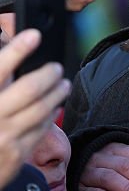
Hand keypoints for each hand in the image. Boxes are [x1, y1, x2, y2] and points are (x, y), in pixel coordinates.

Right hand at [0, 30, 69, 188]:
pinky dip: (50, 114)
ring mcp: (3, 138)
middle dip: (48, 74)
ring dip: (56, 93)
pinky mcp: (16, 155)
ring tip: (62, 84)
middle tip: (56, 68)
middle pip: (29, 89)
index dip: (16, 51)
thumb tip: (7, 47)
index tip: (33, 35)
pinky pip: (41, 129)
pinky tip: (52, 107)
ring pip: (41, 109)